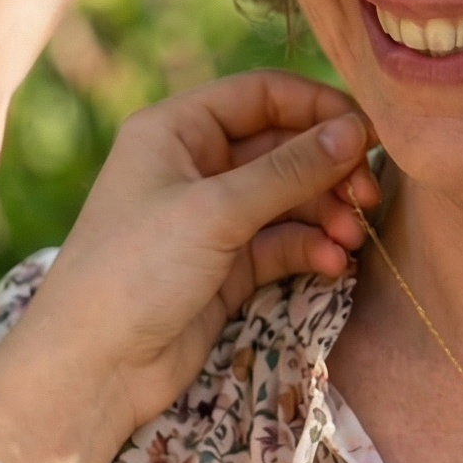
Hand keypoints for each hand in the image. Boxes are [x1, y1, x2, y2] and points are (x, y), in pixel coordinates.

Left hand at [0, 72, 377, 462]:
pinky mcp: (226, 266)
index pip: (261, 95)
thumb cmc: (137, 269)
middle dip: (327, 169)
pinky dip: (308, 248)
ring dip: (325, 214)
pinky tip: (331, 263)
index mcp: (176, 129)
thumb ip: (289, 170)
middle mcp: (194, 165)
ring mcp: (211, 218)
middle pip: (282, 147)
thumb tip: (355, 131)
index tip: (369, 133)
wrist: (93, 367)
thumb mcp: (215, 211)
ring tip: (352, 238)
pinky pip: (281, 242)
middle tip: (368, 194)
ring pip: (287, 199)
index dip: (317, 108)